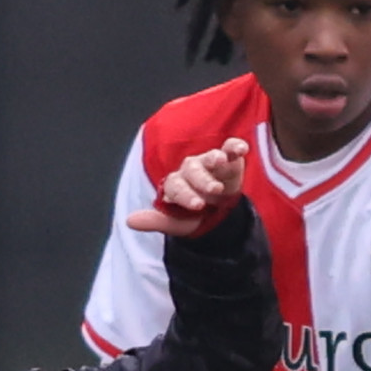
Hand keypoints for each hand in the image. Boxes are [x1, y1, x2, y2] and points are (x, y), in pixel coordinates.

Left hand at [126, 136, 251, 235]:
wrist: (218, 214)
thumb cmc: (194, 216)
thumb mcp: (177, 223)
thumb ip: (156, 221)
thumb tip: (129, 221)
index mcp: (176, 184)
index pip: (176, 186)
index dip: (186, 194)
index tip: (198, 206)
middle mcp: (191, 170)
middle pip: (192, 169)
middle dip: (202, 179)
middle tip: (214, 191)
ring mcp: (210, 162)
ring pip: (209, 156)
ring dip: (215, 157)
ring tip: (222, 161)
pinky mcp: (228, 159)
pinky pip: (229, 148)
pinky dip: (234, 146)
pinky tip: (242, 149)